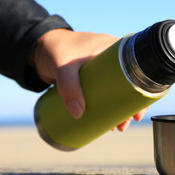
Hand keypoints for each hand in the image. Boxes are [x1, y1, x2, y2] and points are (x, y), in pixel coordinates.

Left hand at [30, 29, 146, 131]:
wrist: (35, 47)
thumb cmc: (54, 48)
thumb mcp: (63, 66)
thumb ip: (69, 87)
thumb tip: (78, 114)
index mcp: (112, 48)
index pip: (135, 71)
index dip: (139, 93)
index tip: (137, 112)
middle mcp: (110, 58)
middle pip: (127, 85)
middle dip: (128, 107)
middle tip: (123, 125)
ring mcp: (100, 69)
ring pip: (116, 91)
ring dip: (117, 109)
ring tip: (115, 127)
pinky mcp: (90, 78)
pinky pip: (104, 92)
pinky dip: (107, 105)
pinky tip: (106, 119)